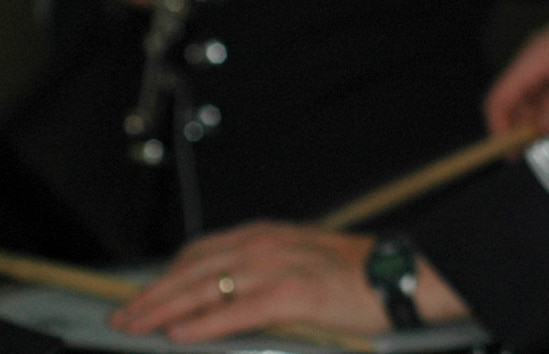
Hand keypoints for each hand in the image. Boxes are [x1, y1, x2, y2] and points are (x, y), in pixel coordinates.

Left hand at [109, 223, 468, 342]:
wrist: (403, 276)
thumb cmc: (358, 275)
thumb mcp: (302, 262)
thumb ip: (263, 272)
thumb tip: (221, 295)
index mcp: (270, 235)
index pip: (201, 251)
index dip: (165, 275)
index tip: (140, 295)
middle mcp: (269, 244)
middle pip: (195, 267)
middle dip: (152, 294)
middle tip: (123, 318)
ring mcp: (281, 266)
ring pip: (207, 286)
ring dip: (165, 309)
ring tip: (138, 327)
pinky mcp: (295, 293)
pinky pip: (238, 309)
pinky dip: (205, 322)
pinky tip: (182, 335)